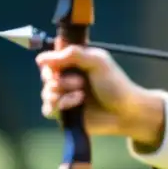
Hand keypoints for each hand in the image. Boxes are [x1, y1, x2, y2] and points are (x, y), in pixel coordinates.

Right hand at [36, 45, 163, 145]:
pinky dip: (61, 105)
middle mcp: (67, 79)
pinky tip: (78, 103)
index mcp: (74, 63)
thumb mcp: (98, 62)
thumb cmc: (115, 85)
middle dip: (59, 78)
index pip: (50, 58)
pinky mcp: (64, 114)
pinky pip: (48, 109)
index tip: (59, 64)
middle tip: (80, 82)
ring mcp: (65, 96)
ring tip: (81, 94)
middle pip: (46, 75)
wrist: (125, 111)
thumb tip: (41, 59)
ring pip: (46, 92)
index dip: (51, 61)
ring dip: (62, 92)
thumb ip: (73, 54)